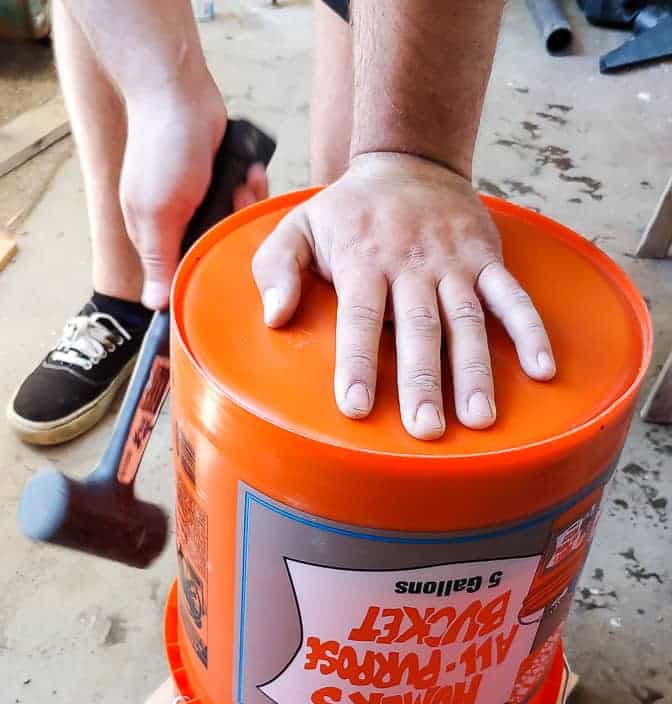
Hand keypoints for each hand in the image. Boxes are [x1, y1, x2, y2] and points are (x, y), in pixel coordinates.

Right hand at [121, 79, 267, 308]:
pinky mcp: (218, 182)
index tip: (223, 256)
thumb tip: (153, 304)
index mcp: (155, 237)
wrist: (177, 91)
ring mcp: (198, 202)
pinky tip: (250, 171)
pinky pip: (243, 198)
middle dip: (231, 230)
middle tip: (235, 204)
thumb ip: (158, 259)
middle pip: (215, 249)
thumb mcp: (158, 213)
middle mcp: (176, 223)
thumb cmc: (162, 148)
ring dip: (245, 203)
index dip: (206, 269)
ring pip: (233, 224)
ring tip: (244, 181)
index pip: (181, 275)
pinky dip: (250, 185)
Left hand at [252, 153, 554, 439]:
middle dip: (423, 380)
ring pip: (467, 321)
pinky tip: (543, 371)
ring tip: (481, 419)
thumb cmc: (348, 212)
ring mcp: (454, 264)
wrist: (409, 159)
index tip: (357, 408)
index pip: (359, 317)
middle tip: (426, 430)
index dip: (358, 362)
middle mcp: (411, 265)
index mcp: (363, 261)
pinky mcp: (487, 260)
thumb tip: (273, 316)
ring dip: (476, 370)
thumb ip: (277, 269)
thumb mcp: (298, 226)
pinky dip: (531, 330)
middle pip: (418, 328)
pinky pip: (512, 297)